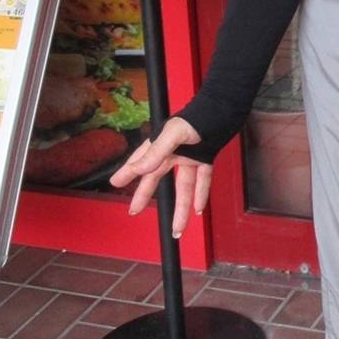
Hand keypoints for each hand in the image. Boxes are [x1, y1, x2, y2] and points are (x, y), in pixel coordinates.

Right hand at [109, 116, 211, 237]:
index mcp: (160, 144)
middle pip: (157, 178)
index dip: (127, 172)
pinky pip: (202, 180)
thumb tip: (138, 169)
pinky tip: (198, 210)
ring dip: (181, 207)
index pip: (140, 162)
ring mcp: (189, 157)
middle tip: (134, 210)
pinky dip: (201, 195)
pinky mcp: (205, 159)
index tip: (115, 183)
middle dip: (145, 195)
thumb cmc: (197, 118)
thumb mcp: (173, 133)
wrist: (224, 110)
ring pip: (183, 187)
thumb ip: (156, 152)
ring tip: (177, 227)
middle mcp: (173, 152)